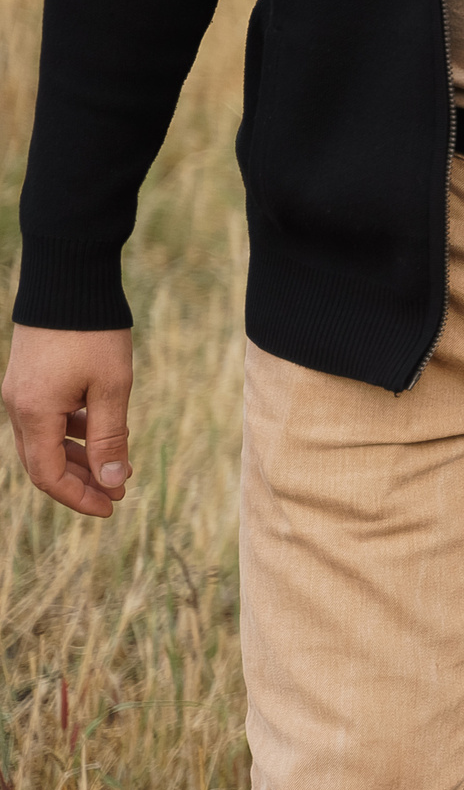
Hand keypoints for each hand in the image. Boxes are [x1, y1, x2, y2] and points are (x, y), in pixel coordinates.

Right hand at [4, 326, 136, 517]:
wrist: (68, 282)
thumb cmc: (94, 334)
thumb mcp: (111, 389)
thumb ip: (110, 438)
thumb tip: (112, 482)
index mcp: (34, 414)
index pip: (48, 475)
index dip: (78, 497)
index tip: (111, 507)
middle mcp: (18, 407)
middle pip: (43, 462)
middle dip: (81, 482)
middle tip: (118, 493)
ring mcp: (21, 392)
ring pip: (45, 441)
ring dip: (79, 458)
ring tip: (119, 467)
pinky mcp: (29, 379)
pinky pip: (47, 419)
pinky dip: (72, 433)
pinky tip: (101, 433)